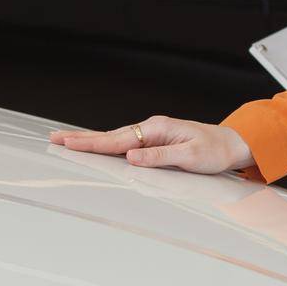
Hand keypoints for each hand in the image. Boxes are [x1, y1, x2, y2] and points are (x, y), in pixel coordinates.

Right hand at [48, 115, 256, 176]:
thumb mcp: (190, 156)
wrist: (233, 144)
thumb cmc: (215, 150)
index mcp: (157, 129)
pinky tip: (96, 146)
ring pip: (115, 138)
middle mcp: (152, 128)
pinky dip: (107, 144)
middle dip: (81, 138)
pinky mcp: (155, 141)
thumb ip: (160, 157)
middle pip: (110, 136)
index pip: (117, 139)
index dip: (90, 143)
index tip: (67, 143)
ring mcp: (153, 133)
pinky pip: (125, 143)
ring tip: (66, 141)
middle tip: (54, 138)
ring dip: (91, 141)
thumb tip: (131, 157)